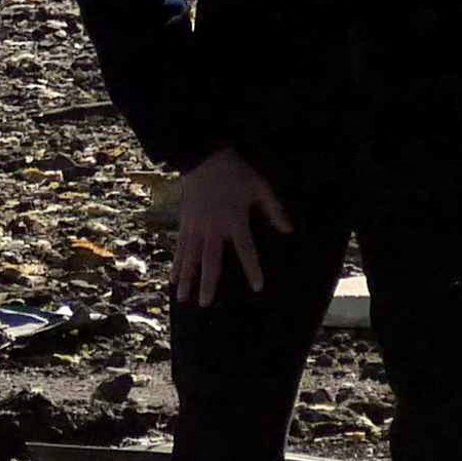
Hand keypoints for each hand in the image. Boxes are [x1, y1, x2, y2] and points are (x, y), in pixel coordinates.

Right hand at [167, 149, 288, 305]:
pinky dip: (176, 264)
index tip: (257, 286)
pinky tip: (173, 279)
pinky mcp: (185, 222)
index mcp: (234, 220)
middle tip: (205, 304)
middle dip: (207, 283)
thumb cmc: (236, 172)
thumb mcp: (260, 187)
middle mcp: (213, 227)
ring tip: (183, 299)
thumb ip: (274, 210)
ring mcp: (196, 225)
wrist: (204, 157)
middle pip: (210, 260)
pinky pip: (180, 247)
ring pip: (190, 257)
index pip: (245, 250)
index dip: (252, 268)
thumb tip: (288, 230)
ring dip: (187, 279)